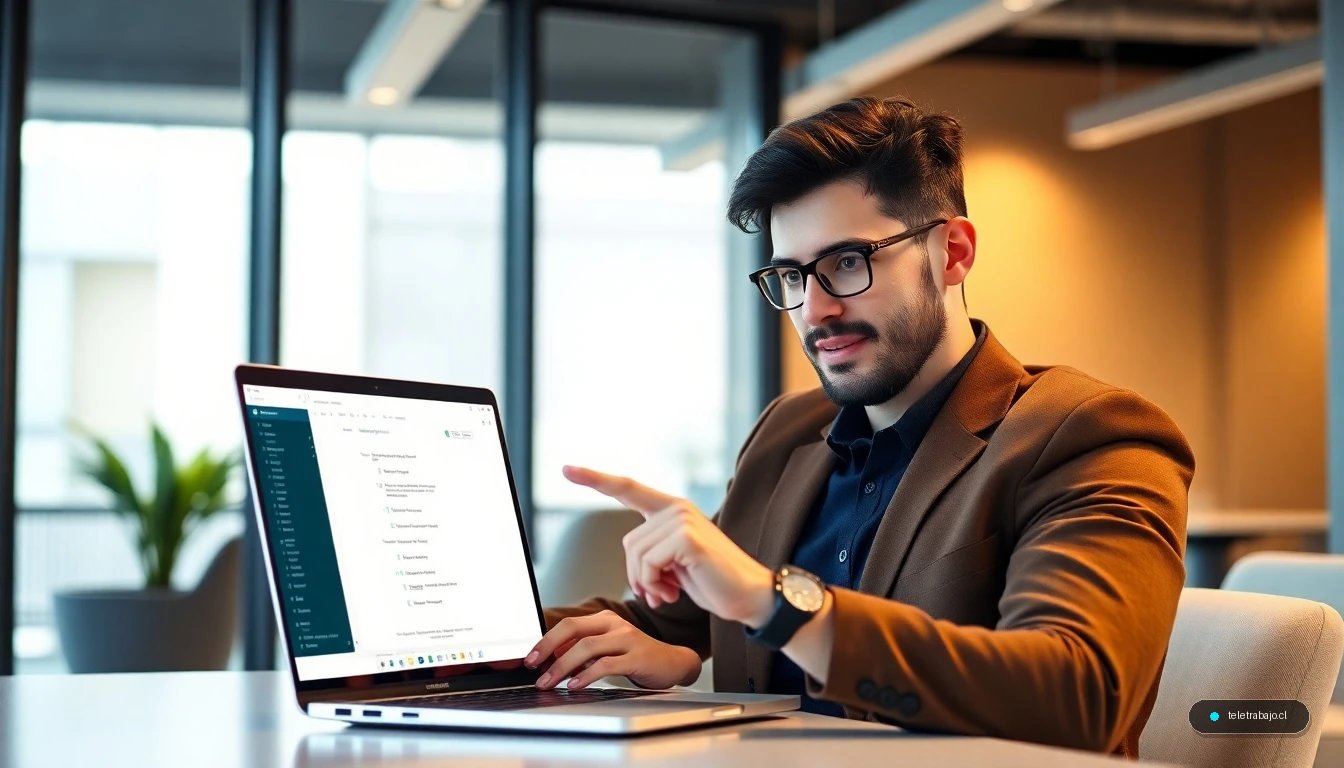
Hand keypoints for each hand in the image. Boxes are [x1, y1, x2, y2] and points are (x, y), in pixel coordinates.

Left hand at [525, 610, 700, 689]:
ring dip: (562, 666)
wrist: (673, 663)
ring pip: (587, 647)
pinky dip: (587, 675)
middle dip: (548, 649)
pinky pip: (606, 664)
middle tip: (534, 669)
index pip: (568, 624)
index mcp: (604, 620)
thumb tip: (551, 660)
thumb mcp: (608, 648)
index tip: (529, 658)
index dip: (546, 641)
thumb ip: (583, 650)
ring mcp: (627, 638)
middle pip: (573, 630)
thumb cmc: (637, 656)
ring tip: (548, 682)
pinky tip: (575, 685)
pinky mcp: (637, 656)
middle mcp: (614, 624)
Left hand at [563, 465, 775, 627]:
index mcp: (672, 510)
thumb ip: (653, 552)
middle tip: (661, 592)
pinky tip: (675, 591)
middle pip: (629, 544)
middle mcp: (677, 508)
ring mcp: (682, 519)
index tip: (566, 469)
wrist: (748, 596)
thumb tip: (634, 564)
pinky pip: (649, 565)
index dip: (596, 478)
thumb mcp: (676, 563)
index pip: (628, 489)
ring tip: (669, 592)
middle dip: (639, 575)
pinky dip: (656, 584)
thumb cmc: (713, 582)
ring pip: (636, 556)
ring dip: (647, 583)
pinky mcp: (687, 537)